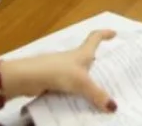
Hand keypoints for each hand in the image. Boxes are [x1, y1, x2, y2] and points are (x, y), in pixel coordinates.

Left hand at [0, 30, 116, 111]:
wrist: (27, 77)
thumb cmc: (58, 71)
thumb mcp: (81, 83)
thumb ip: (97, 95)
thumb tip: (114, 107)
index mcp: (82, 53)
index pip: (95, 38)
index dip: (105, 34)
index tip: (114, 34)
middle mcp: (72, 58)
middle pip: (88, 57)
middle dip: (98, 63)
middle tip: (109, 72)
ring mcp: (61, 69)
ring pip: (78, 74)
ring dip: (86, 80)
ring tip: (97, 93)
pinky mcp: (52, 80)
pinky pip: (68, 86)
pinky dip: (74, 93)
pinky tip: (78, 103)